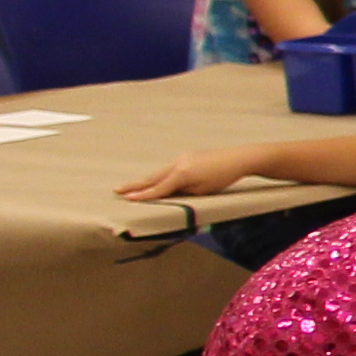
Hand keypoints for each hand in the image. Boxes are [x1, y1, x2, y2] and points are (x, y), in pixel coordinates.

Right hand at [119, 149, 257, 201]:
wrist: (239, 158)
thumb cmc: (222, 177)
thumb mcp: (201, 191)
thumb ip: (182, 192)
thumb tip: (169, 194)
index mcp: (181, 174)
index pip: (158, 188)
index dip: (143, 196)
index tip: (127, 199)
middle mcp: (178, 163)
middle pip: (153, 177)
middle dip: (135, 185)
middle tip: (117, 190)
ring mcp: (182, 158)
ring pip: (160, 172)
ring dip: (145, 180)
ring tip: (129, 187)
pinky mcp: (187, 156)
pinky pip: (169, 168)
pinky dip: (159, 176)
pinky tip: (154, 180)